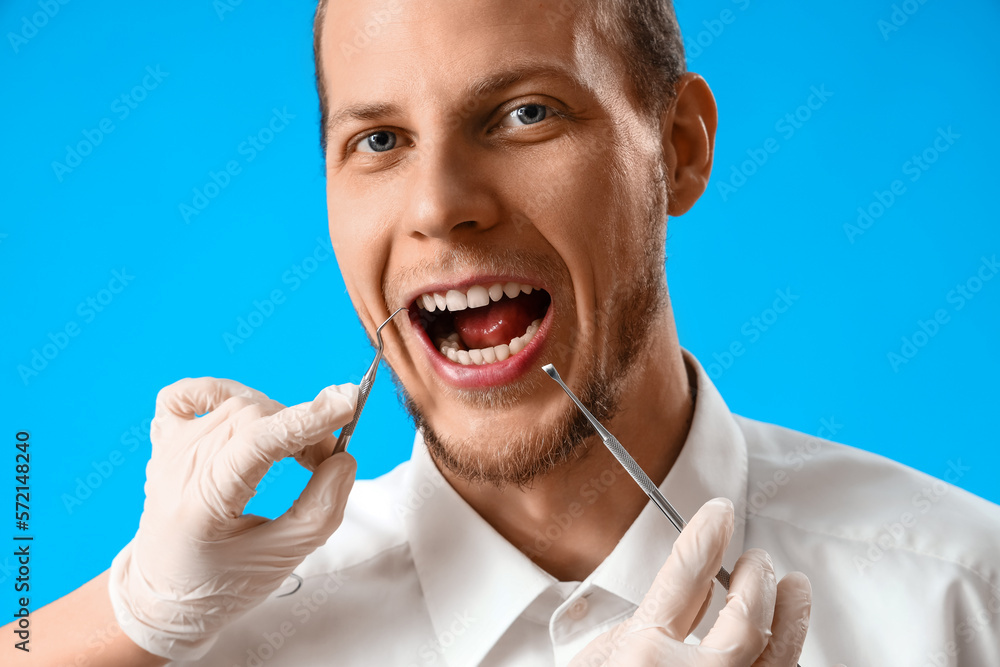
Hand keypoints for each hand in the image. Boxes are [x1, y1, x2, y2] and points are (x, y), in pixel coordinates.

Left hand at [107, 378, 358, 660]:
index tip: (349, 403)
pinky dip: (223, 392)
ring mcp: (170, 448)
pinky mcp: (166, 440)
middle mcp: (180, 466)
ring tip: (298, 455)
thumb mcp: (281, 559)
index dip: (307, 419)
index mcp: (202, 502)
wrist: (164, 597)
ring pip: (237, 404)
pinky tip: (247, 418)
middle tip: (329, 464)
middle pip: (256, 418)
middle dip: (305, 430)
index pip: (258, 441)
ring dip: (281, 419)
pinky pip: (190, 393)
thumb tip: (345, 459)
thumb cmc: (221, 585)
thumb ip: (320, 510)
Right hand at [569, 498, 811, 666]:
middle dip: (757, 577)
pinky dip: (781, 662)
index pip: (686, 573)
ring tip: (795, 588)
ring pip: (776, 656)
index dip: (707, 534)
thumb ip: (639, 628)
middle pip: (745, 613)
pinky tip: (782, 647)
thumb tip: (683, 594)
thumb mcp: (598, 660)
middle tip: (760, 559)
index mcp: (642, 653)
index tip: (720, 513)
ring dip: (790, 616)